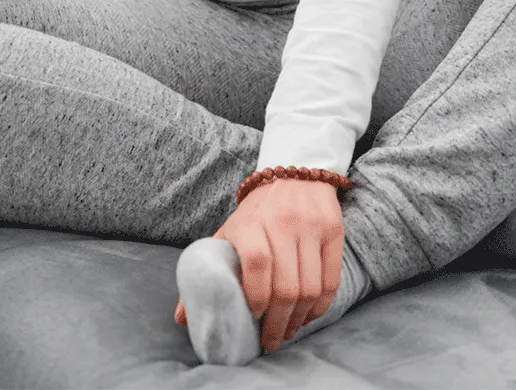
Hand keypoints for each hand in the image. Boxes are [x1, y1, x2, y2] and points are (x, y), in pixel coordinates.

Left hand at [175, 179, 343, 354]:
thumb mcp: (228, 232)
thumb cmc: (255, 213)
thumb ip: (208, 271)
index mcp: (250, 223)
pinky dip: (319, 307)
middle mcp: (284, 223)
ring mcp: (312, 227)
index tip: (250, 319)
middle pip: (286, 286)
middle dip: (277, 323)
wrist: (294, 173)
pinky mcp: (334, 232)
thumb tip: (181, 318)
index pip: (257, 264)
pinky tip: (307, 316)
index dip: (254, 298)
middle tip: (270, 342)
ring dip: (299, 319)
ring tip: (288, 331)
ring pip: (310, 288)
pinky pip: (331, 281)